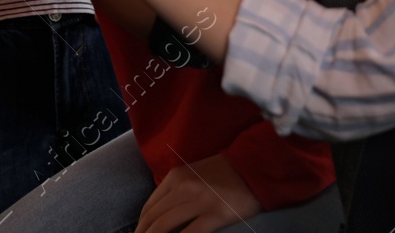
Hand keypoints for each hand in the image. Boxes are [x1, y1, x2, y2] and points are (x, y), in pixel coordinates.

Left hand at [136, 153, 260, 232]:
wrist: (254, 167)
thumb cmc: (224, 173)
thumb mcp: (193, 174)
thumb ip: (176, 190)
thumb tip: (160, 216)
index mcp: (176, 176)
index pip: (150, 206)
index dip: (140, 225)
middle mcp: (184, 187)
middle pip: (154, 218)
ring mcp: (199, 201)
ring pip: (165, 226)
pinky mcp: (215, 214)